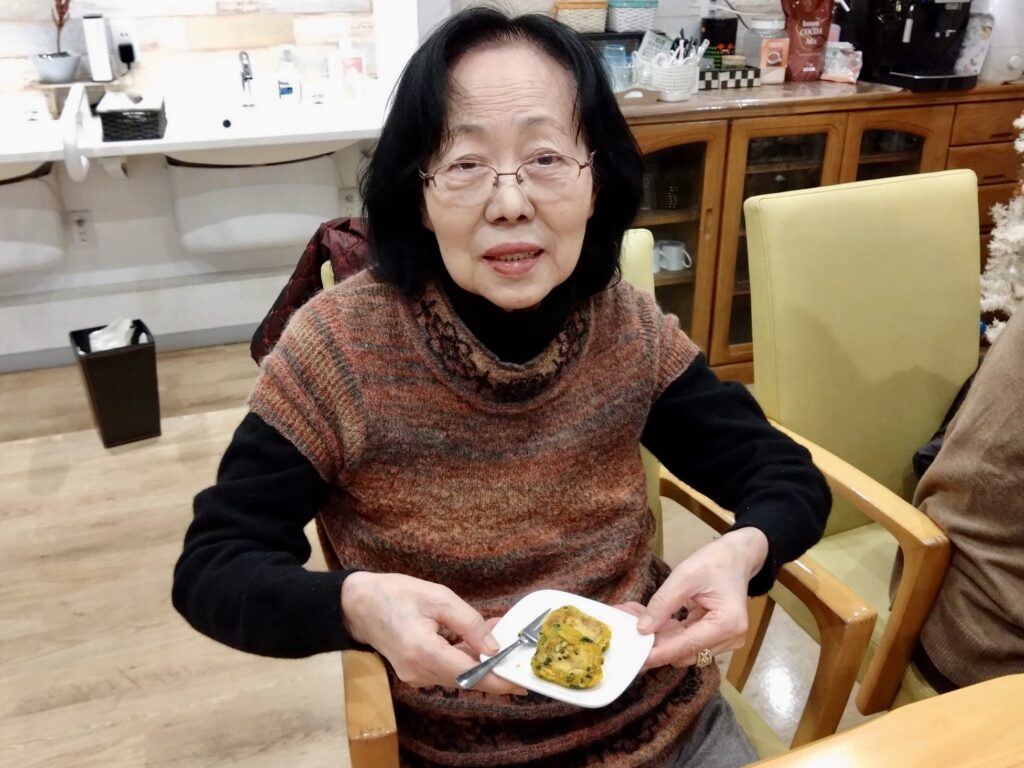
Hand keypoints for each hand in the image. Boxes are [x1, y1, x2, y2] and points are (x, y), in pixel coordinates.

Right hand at [341, 572, 526, 694]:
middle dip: (495, 667)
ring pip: (459, 676)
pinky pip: (447, 671)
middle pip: (467, 679)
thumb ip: (469, 622)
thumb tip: (495, 646)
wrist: (358, 604)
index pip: (470, 674)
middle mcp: (419, 671)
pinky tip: (478, 640)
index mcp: (423, 651)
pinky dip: (465, 658)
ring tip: (499, 634)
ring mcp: (415, 676)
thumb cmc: (396, 595)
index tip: (522, 681)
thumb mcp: (438, 597)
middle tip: (518, 652)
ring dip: (481, 661)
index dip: (499, 679)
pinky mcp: (415, 672)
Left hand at [620, 528, 768, 669]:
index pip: (687, 646)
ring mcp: (726, 640)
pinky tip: (653, 621)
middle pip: (685, 652)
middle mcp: (730, 638)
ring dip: (662, 637)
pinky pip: (690, 641)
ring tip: (637, 618)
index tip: (637, 658)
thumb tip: (642, 629)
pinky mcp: (719, 638)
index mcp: (727, 623)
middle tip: (628, 628)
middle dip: (657, 642)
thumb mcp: (684, 577)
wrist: (736, 558)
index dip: (660, 652)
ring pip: (685, 649)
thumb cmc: (714, 562)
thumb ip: (663, 604)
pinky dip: (671, 633)